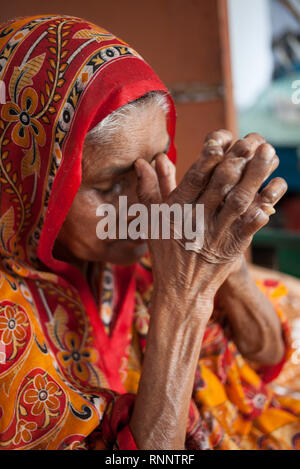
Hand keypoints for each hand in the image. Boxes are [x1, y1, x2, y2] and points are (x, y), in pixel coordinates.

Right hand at [134, 130, 286, 314]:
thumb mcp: (152, 219)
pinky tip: (276, 188)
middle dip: (237, 161)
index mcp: (178, 210)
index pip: (195, 178)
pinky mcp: (234, 247)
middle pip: (221, 185)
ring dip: (255, 176)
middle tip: (252, 140)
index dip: (209, 157)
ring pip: (239, 200)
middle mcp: (199, 219)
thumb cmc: (165, 251)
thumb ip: (150, 188)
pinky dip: (263, 208)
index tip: (223, 138)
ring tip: (268, 154)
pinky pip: (250, 226)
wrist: (181, 290)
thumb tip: (144, 161)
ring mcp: (218, 233)